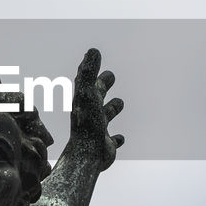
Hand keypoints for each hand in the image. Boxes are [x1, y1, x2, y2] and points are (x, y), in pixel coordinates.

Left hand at [70, 48, 124, 171]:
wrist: (86, 155)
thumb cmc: (87, 123)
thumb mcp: (87, 93)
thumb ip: (88, 72)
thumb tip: (93, 50)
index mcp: (84, 101)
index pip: (88, 81)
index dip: (92, 70)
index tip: (95, 58)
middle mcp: (90, 114)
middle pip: (97, 96)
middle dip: (103, 86)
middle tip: (111, 76)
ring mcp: (98, 130)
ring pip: (106, 116)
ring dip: (112, 109)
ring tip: (119, 103)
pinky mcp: (106, 146)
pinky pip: (113, 141)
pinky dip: (117, 139)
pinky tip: (121, 139)